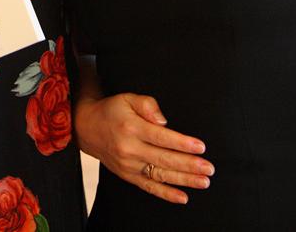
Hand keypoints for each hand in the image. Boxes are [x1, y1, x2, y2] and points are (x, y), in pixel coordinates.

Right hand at [75, 93, 211, 204]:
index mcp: (131, 128)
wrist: (86, 129)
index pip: (161, 137)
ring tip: (204, 182)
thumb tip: (164, 120)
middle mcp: (129, 149)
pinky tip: (183, 197)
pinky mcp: (128, 176)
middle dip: (189, 165)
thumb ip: (147, 104)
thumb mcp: (127, 98)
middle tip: (209, 168)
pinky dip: (166, 194)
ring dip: (184, 181)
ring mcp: (128, 165)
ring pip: (160, 175)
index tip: (201, 147)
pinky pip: (148, 187)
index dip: (182, 143)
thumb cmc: (112, 111)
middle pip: (164, 159)